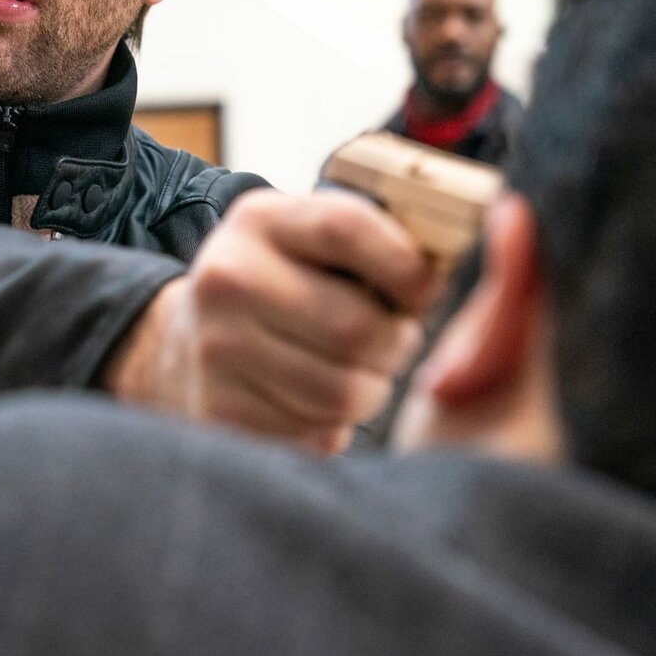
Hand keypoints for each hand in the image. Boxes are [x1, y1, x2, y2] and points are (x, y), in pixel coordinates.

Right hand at [106, 189, 439, 453]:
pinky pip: (315, 435)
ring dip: (370, 390)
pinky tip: (314, 402)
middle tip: (392, 341)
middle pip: (356, 326)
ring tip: (356, 372)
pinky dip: (332, 426)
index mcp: (259, 221)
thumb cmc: (278, 287)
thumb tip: (470, 246)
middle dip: (395, 343)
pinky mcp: (219, 412)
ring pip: (343, 392)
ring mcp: (217, 350)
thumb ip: (374, 236)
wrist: (184, 345)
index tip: (424, 290)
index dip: (406, 265)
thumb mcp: (306, 237)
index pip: (348, 228)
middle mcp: (228, 279)